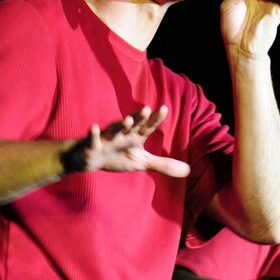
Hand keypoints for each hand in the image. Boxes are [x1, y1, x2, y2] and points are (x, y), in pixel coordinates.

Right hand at [62, 105, 189, 177]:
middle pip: (131, 124)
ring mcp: (107, 138)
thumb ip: (163, 164)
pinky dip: (94, 134)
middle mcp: (122, 134)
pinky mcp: (93, 145)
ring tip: (127, 120)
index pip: (147, 127)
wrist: (91, 159)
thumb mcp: (141, 161)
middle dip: (138, 117)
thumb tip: (188, 170)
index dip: (155, 119)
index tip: (164, 108)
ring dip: (119, 125)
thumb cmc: (118, 156)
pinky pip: (93, 138)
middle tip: (146, 109)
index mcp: (135, 137)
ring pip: (113, 130)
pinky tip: (94, 127)